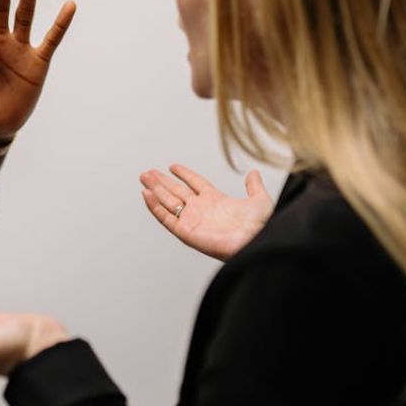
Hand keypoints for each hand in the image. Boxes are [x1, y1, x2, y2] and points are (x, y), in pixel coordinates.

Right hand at [140, 164, 273, 260]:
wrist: (257, 240)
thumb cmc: (261, 225)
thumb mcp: (259, 200)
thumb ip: (254, 186)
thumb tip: (253, 173)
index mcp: (215, 200)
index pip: (194, 183)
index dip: (184, 173)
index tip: (172, 166)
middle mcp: (201, 209)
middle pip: (176, 191)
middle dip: (162, 181)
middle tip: (147, 172)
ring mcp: (192, 220)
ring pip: (168, 202)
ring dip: (155, 190)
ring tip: (144, 178)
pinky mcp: (186, 232)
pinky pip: (166, 218)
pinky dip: (155, 207)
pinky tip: (147, 194)